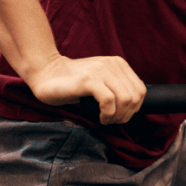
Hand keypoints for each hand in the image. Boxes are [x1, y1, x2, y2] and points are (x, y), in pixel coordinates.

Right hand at [25, 54, 146, 124]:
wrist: (45, 72)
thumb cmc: (72, 82)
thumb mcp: (101, 80)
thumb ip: (116, 87)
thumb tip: (132, 108)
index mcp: (118, 64)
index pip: (141, 90)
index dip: (134, 109)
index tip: (120, 116)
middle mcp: (112, 65)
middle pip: (135, 97)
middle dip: (126, 115)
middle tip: (111, 120)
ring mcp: (100, 71)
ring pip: (125, 99)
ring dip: (117, 116)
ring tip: (105, 119)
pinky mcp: (88, 80)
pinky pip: (109, 101)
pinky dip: (107, 114)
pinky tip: (99, 117)